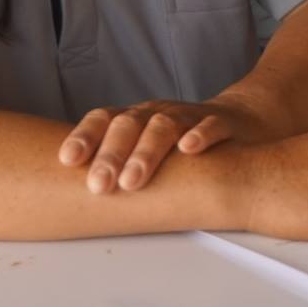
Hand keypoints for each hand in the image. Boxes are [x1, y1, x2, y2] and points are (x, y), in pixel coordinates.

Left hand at [60, 94, 280, 192]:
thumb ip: (115, 162)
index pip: (103, 119)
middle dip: (111, 155)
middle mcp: (158, 113)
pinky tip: (188, 149)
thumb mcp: (147, 147)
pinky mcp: (222, 122)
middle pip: (129, 125)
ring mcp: (190, 116)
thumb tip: (70, 194)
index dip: (84, 137)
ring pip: (164, 126)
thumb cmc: (183, 142)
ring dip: (146, 152)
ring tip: (132, 181)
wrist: (241, 121)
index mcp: (135, 118)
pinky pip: (211, 125)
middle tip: (98, 185)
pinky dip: (200, 135)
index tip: (66, 161)